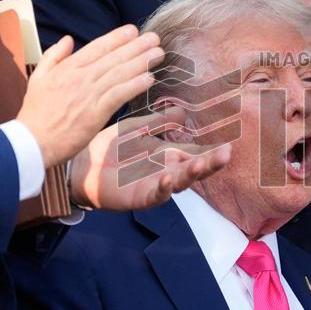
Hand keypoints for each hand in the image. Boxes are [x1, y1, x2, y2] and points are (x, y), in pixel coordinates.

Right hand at [16, 26, 163, 167]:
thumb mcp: (38, 78)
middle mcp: (80, 78)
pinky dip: (134, 85)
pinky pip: (119, 95)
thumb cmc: (35, 113)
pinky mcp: (95, 113)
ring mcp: (88, 95)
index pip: (96, 47)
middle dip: (136, 46)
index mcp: (67, 68)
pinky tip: (149, 78)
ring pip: (119, 73)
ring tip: (158, 53)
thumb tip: (67, 39)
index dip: (117, 38)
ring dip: (141, 62)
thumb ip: (53, 56)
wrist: (31, 141)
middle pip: (113, 58)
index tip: (133, 30)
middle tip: (154, 37)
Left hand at [69, 107, 231, 209]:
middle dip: (210, 163)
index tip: (229, 146)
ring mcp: (154, 186)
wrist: (81, 166)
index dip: (211, 152)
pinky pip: (155, 196)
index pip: (194, 154)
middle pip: (193, 169)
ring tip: (203, 164)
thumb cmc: (109, 148)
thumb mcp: (137, 129)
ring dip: (191, 175)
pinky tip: (168, 180)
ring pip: (179, 183)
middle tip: (226, 154)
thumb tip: (183, 111)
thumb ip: (158, 122)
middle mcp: (165, 171)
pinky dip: (163, 189)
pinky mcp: (139, 198)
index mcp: (167, 156)